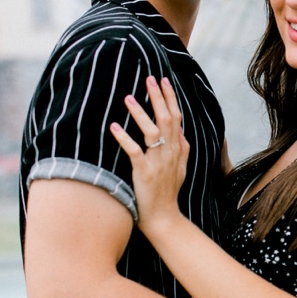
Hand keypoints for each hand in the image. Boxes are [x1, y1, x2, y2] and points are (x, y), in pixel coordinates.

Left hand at [108, 76, 188, 235]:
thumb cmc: (168, 194)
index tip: (163, 81)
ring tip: (128, 97)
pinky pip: (134, 152)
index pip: (176, 118)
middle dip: (158, 97)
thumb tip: (181, 131)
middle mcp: (170, 153)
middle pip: (167, 119)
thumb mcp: (180, 170)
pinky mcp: (145, 173)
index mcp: (177, 150)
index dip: (170, 98)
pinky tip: (114, 127)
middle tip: (148, 78)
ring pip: (152, 132)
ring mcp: (158, 163)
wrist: (164, 219)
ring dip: (140, 113)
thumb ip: (182, 150)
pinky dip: (124, 138)